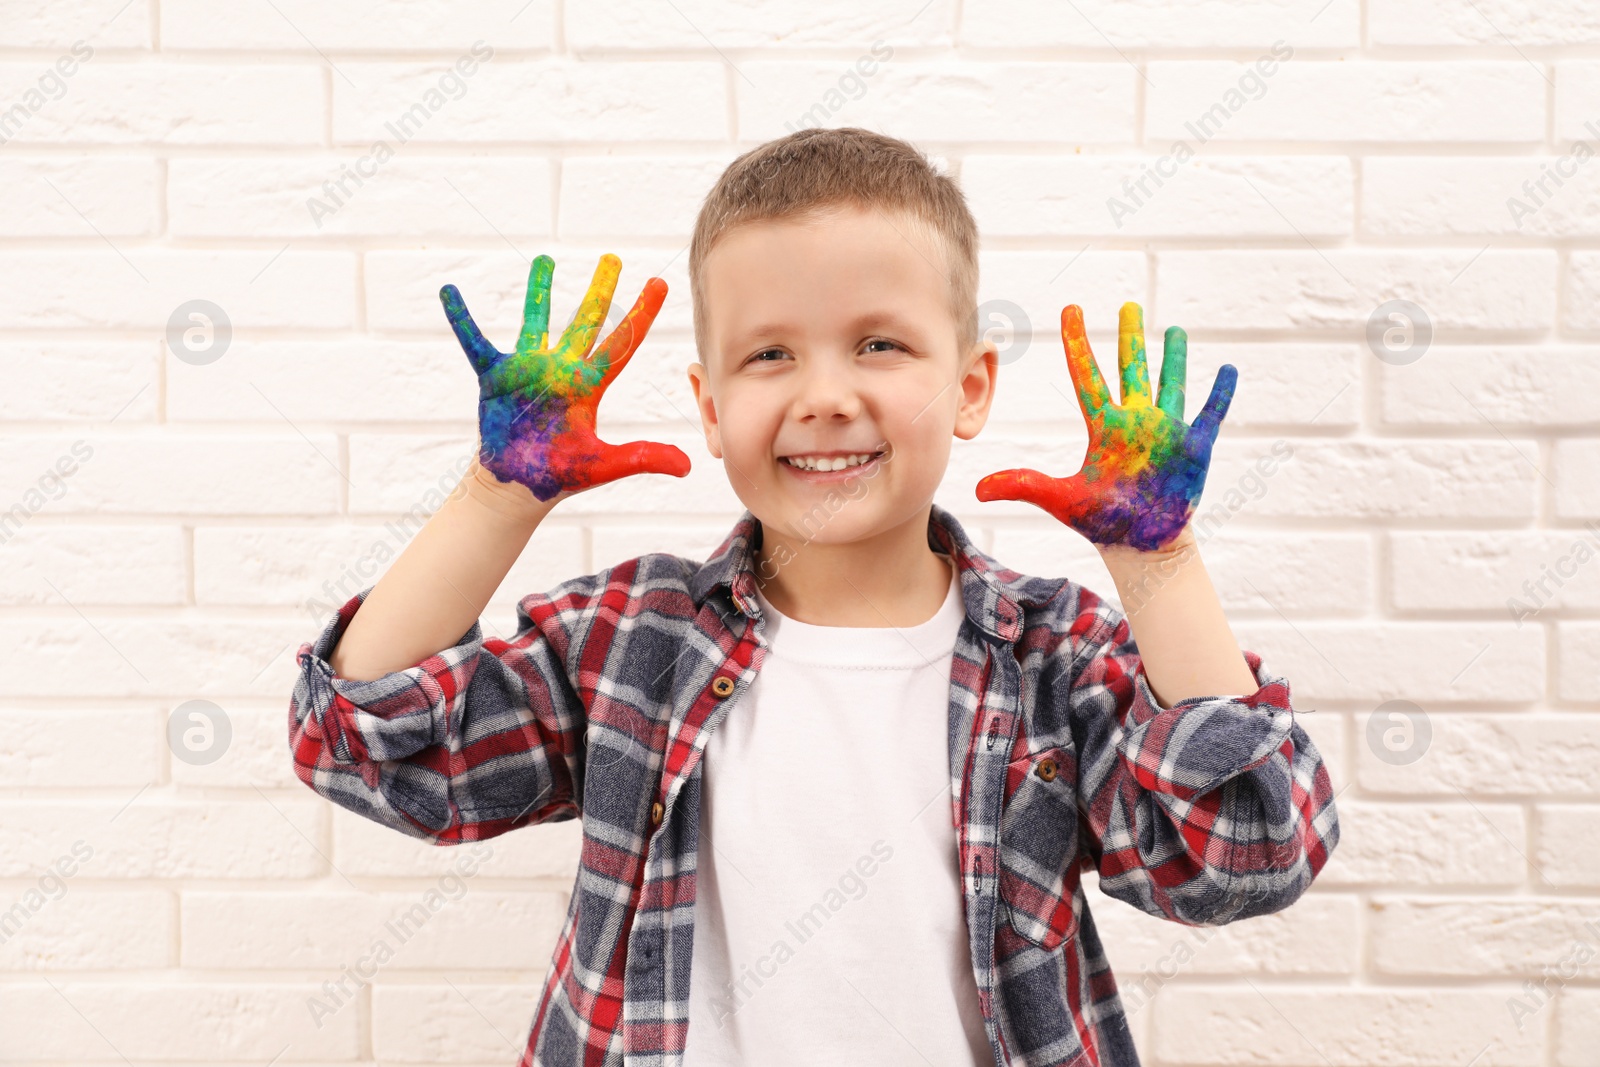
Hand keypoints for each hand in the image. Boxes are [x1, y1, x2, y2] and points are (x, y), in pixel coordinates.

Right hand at [440, 253, 690, 502]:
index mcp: (588, 386)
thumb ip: (643, 457)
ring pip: (536, 321)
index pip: (621, 343)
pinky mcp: (495, 377)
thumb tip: (688, 466)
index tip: (659, 283)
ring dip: (540, 290)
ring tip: (546, 259)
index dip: (640, 314)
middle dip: (600, 289)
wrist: (518, 488)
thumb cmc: (559, 476)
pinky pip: (475, 342)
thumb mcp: (604, 465)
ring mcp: (528, 369)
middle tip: (612, 258)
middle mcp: (561, 370)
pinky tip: (449, 292)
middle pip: (586, 321)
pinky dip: (461, 319)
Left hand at [975, 302, 1235, 552]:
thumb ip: (1024, 486)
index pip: (1087, 376)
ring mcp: (1167, 433)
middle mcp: (1136, 423)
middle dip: (1130, 338)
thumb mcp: (1062, 499)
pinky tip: (1229, 369)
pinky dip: (1221, 393)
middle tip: (1128, 305)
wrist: (1140, 546)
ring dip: (1175, 358)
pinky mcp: (1194, 449)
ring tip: (1176, 329)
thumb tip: (977, 489)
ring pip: (1172, 384)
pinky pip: (1211, 415)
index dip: (1078, 343)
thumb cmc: (1103, 521)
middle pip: (1132, 370)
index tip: (1070, 309)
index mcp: (1105, 428)